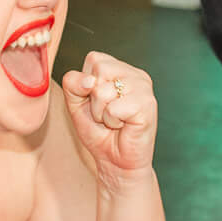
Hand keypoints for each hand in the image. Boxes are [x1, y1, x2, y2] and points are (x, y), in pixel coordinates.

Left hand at [61, 52, 156, 188]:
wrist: (115, 162)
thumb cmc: (99, 132)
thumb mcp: (76, 103)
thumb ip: (73, 84)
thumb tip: (89, 80)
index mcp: (121, 69)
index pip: (94, 58)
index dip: (86, 83)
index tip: (96, 101)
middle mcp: (136, 75)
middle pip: (99, 70)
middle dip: (93, 98)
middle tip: (105, 113)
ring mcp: (144, 89)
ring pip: (104, 91)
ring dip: (101, 112)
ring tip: (113, 121)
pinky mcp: (147, 106)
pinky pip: (114, 109)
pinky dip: (111, 121)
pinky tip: (122, 126)